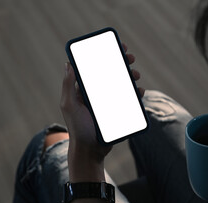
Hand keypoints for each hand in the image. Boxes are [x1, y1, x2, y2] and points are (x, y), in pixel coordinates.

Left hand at [60, 44, 142, 158]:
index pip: (95, 67)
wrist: (90, 151)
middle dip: (121, 62)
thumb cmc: (77, 128)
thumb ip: (68, 85)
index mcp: (84, 89)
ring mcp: (108, 102)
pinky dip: (135, 93)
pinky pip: (129, 99)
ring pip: (122, 84)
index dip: (105, 54)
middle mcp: (96, 93)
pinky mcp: (118, 111)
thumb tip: (68, 63)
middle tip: (130, 58)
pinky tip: (139, 91)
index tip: (115, 46)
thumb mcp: (69, 105)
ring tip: (135, 75)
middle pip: (111, 73)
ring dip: (130, 76)